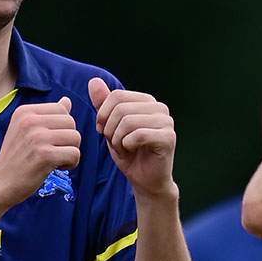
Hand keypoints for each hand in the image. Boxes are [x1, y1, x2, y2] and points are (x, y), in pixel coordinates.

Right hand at [0, 97, 80, 206]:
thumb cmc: (16, 158)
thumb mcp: (26, 130)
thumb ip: (47, 115)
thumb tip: (67, 100)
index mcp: (25, 112)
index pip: (62, 109)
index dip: (62, 127)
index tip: (49, 140)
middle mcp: (30, 121)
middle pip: (71, 123)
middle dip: (68, 140)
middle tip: (53, 152)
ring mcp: (37, 138)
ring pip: (76, 137)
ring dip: (70, 152)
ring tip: (54, 160)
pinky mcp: (44, 155)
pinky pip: (75, 154)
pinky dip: (71, 163)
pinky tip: (55, 168)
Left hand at [89, 77, 177, 198]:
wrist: (145, 180)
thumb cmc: (130, 153)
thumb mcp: (111, 127)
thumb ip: (104, 104)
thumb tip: (93, 81)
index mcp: (147, 101)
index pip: (116, 96)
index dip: (103, 114)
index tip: (103, 131)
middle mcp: (159, 107)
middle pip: (120, 108)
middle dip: (110, 129)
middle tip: (115, 143)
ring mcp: (166, 122)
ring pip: (128, 121)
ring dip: (118, 139)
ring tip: (123, 148)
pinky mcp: (168, 137)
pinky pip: (138, 135)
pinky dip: (127, 145)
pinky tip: (132, 151)